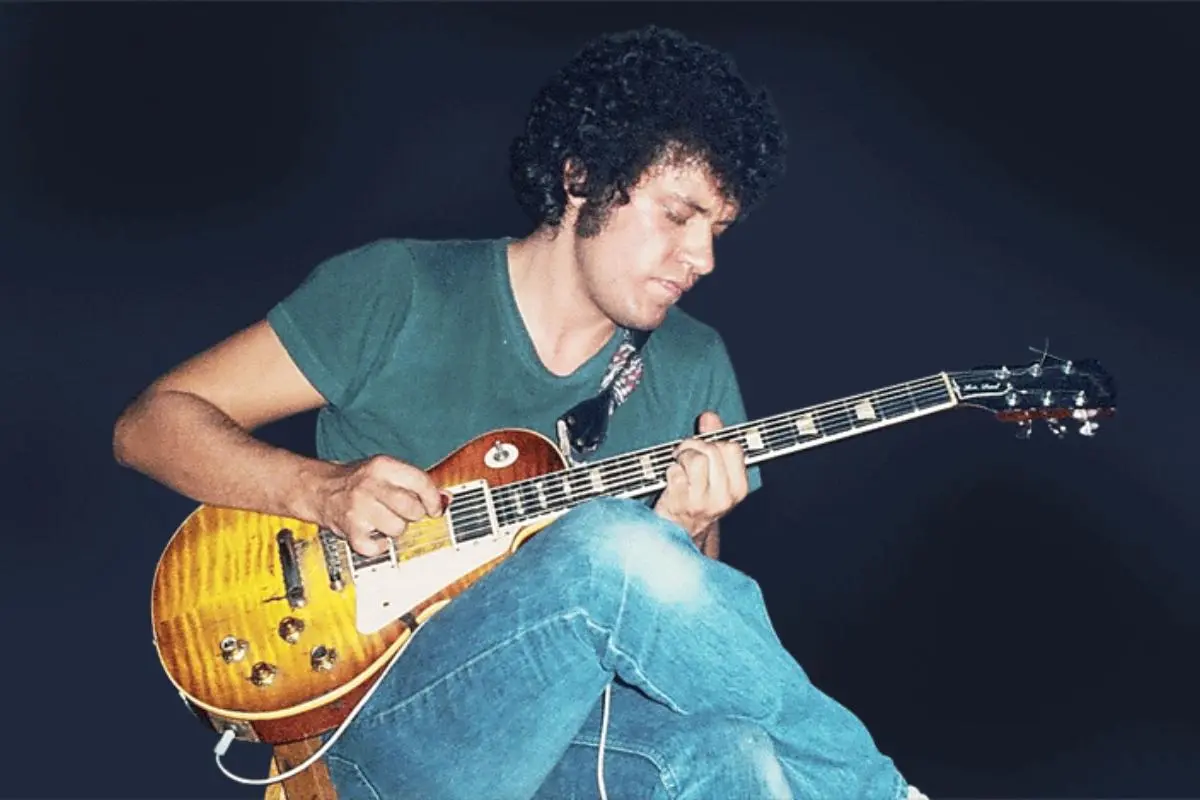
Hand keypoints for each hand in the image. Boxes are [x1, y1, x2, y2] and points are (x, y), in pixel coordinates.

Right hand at [312, 455, 444, 556]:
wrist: (321, 490)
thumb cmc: (358, 481)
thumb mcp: (387, 472)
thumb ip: (416, 483)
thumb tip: (445, 499)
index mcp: (383, 466)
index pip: (420, 482)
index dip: (433, 499)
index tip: (436, 508)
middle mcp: (370, 485)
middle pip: (411, 508)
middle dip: (414, 515)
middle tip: (405, 513)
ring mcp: (358, 508)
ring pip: (397, 529)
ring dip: (395, 530)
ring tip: (385, 521)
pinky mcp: (349, 529)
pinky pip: (376, 547)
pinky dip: (378, 546)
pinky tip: (374, 534)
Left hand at [653, 411, 747, 541]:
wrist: (679, 531)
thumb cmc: (696, 499)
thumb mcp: (713, 473)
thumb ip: (713, 442)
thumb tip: (709, 417)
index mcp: (738, 488)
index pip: (732, 448)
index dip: (715, 443)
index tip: (706, 450)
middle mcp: (723, 496)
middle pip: (712, 450)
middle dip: (694, 446)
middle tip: (686, 454)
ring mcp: (702, 501)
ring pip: (694, 458)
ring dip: (681, 457)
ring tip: (679, 465)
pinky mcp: (681, 502)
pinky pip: (675, 471)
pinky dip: (670, 470)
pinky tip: (671, 480)